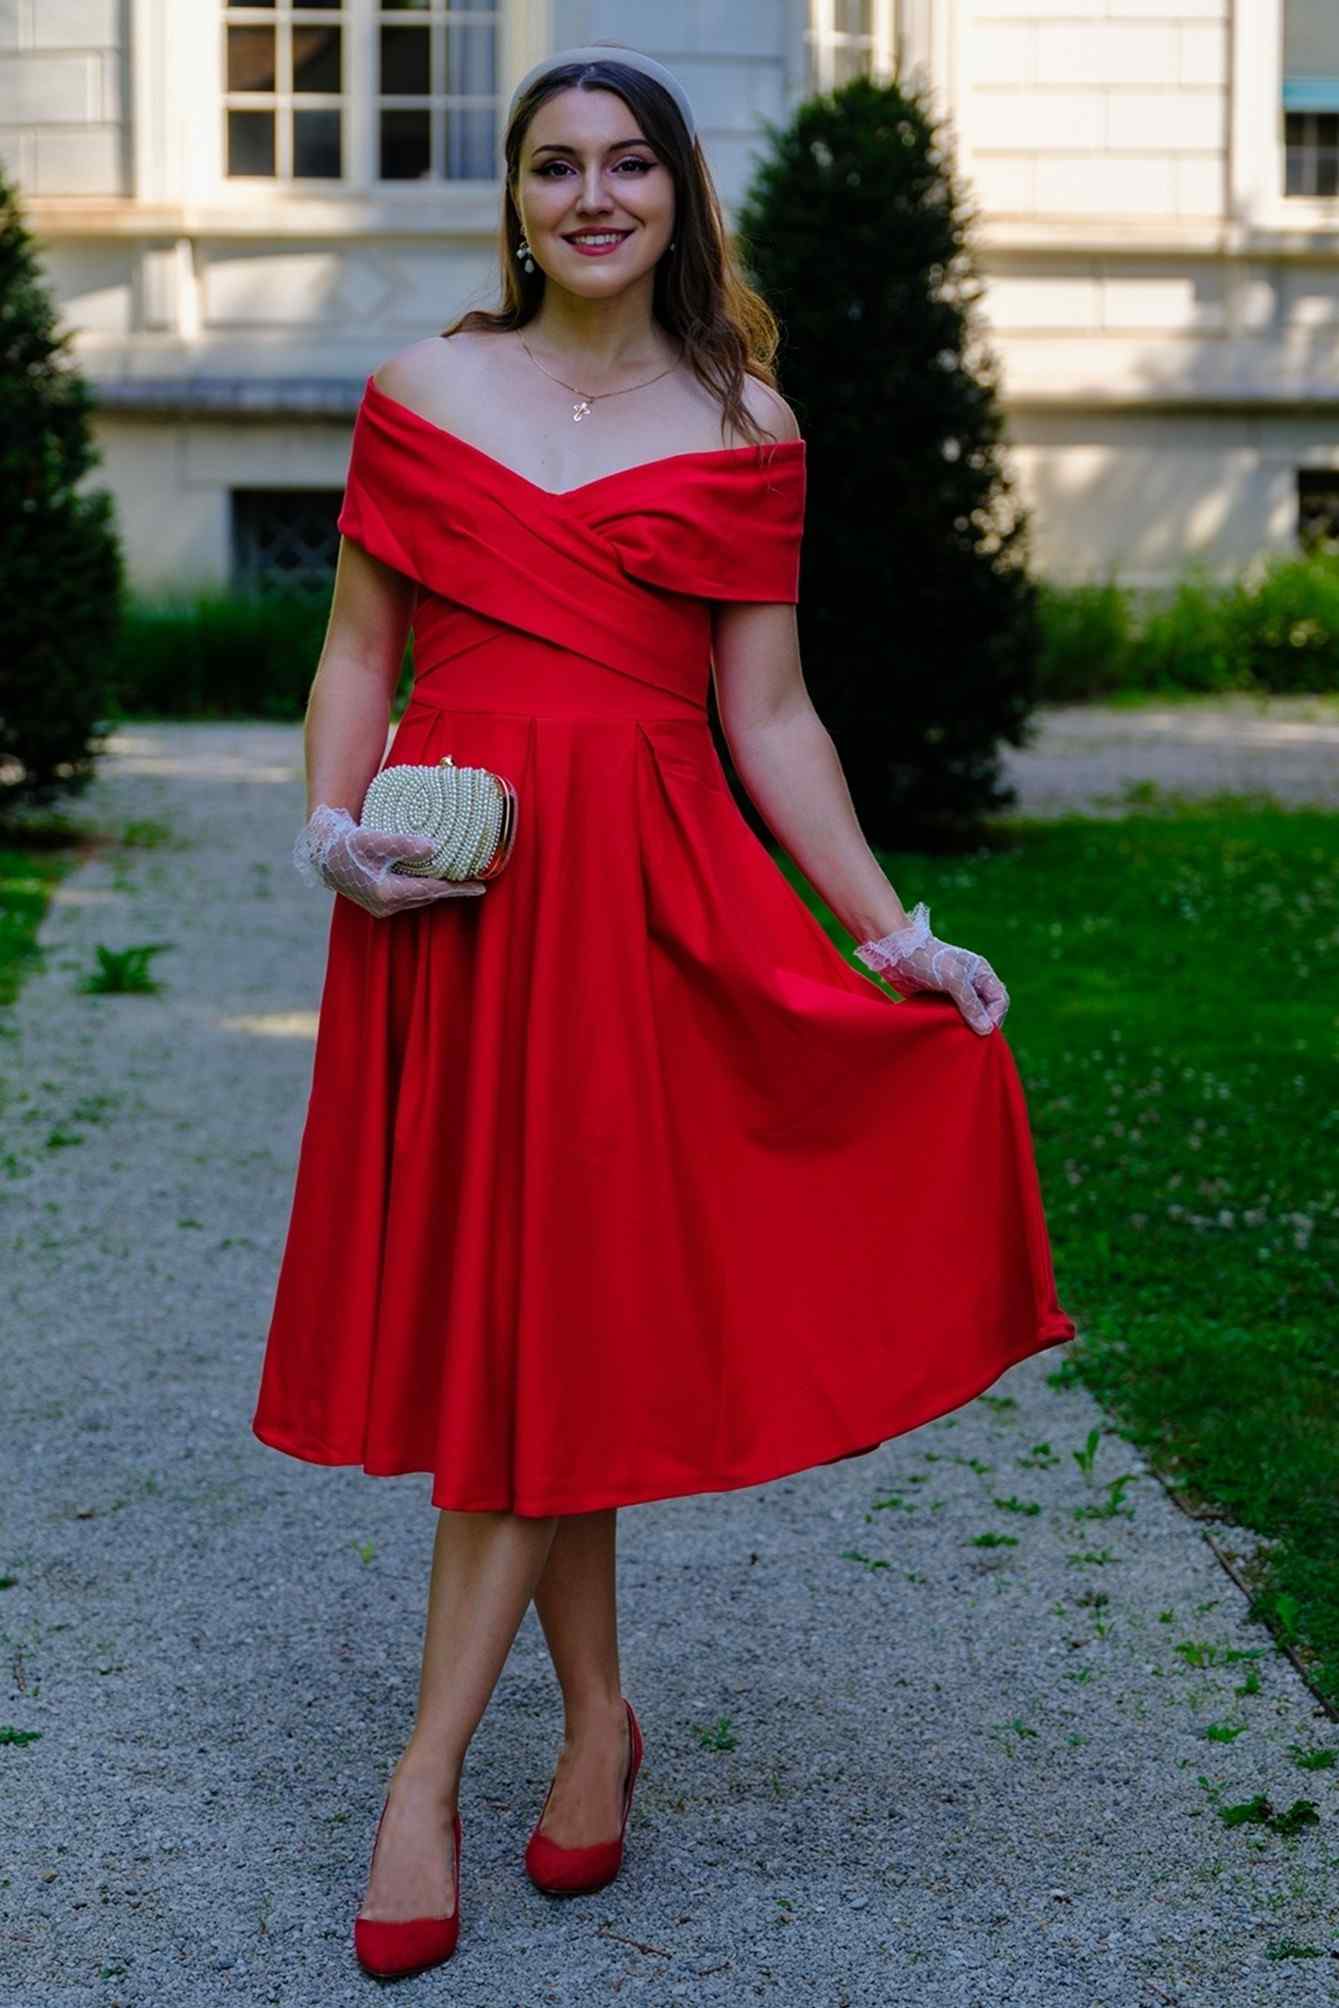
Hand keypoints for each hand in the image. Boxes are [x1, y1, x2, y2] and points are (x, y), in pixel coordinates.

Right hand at [292, 804, 486, 915]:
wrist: (323, 852)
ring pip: (419, 898)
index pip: (431, 890)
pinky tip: (435, 881)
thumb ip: (403, 844)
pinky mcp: (378, 901)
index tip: (481, 887)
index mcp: (387, 893)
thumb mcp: (374, 840)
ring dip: (439, 890)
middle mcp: (386, 905)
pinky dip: (425, 889)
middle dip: (452, 890)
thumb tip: (433, 848)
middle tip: (478, 884)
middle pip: (428, 897)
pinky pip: (410, 896)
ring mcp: (381, 906)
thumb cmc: (347, 843)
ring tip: (461, 883)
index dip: (457, 888)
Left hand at [854, 901, 1007, 1035]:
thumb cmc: (928, 960)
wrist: (897, 954)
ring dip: (966, 1028)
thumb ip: (970, 1004)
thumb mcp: (954, 979)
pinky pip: (952, 1017)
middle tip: (972, 1039)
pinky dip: (951, 1027)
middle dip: (982, 1024)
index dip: (995, 1016)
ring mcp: (955, 992)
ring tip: (959, 1039)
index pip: (999, 1000)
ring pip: (969, 1016)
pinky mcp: (939, 1000)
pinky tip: (946, 1034)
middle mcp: (971, 983)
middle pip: (986, 1010)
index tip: (983, 1031)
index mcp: (981, 973)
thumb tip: (986, 1030)